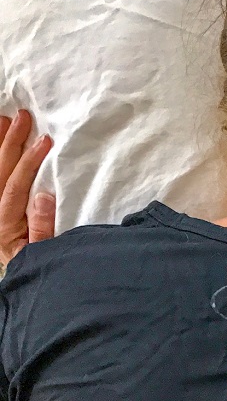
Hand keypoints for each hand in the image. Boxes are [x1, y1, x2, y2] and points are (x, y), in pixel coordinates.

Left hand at [0, 110, 55, 270]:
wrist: (29, 282)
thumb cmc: (44, 267)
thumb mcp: (47, 253)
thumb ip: (43, 227)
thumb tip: (44, 195)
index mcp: (4, 225)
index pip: (14, 187)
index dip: (29, 162)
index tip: (45, 141)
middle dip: (10, 143)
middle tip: (23, 118)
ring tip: (5, 120)